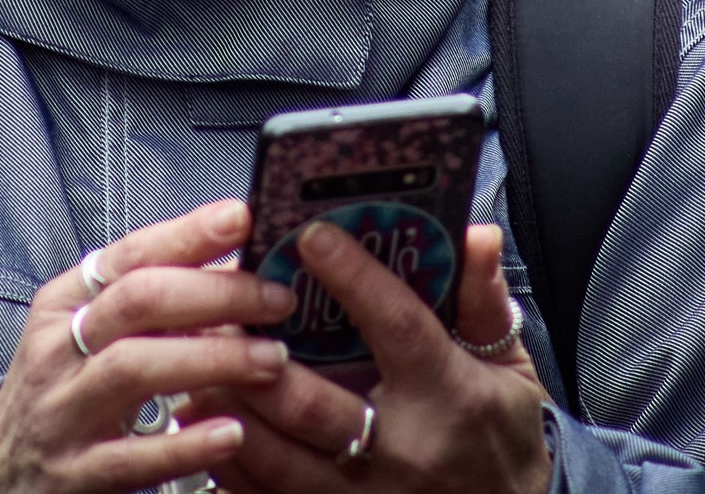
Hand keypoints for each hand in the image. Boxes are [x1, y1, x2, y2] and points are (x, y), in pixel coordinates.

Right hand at [0, 199, 297, 493]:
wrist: (1, 472)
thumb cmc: (64, 390)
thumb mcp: (88, 334)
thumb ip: (150, 300)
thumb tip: (232, 261)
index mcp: (64, 304)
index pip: (129, 255)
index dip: (188, 234)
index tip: (242, 218)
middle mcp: (58, 350)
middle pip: (138, 302)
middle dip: (215, 293)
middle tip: (276, 299)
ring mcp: (64, 412)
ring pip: (134, 368)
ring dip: (212, 358)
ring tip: (270, 360)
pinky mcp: (76, 473)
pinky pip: (134, 456)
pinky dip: (187, 442)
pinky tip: (232, 432)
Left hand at [199, 221, 548, 493]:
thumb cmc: (503, 438)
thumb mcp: (510, 368)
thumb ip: (482, 301)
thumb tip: (474, 235)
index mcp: (448, 396)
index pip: (396, 327)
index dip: (354, 278)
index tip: (312, 236)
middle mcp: (403, 451)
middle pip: (317, 405)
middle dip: (259, 362)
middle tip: (217, 314)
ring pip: (281, 462)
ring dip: (231, 414)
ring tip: (194, 369)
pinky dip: (233, 469)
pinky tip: (206, 432)